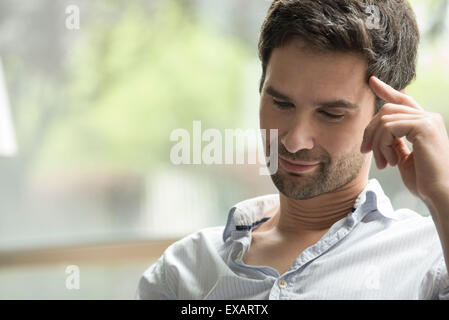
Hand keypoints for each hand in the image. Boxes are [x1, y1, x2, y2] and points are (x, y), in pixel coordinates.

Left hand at [361, 76, 448, 201]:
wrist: (439, 192)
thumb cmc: (424, 180)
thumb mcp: (404, 157)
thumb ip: (395, 141)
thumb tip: (382, 130)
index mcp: (424, 123)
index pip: (402, 100)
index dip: (386, 90)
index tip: (371, 81)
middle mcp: (428, 117)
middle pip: (386, 110)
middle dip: (370, 131)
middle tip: (366, 152)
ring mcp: (427, 120)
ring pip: (384, 120)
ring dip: (376, 142)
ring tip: (383, 162)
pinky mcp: (424, 126)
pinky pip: (388, 127)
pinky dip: (382, 144)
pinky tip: (390, 160)